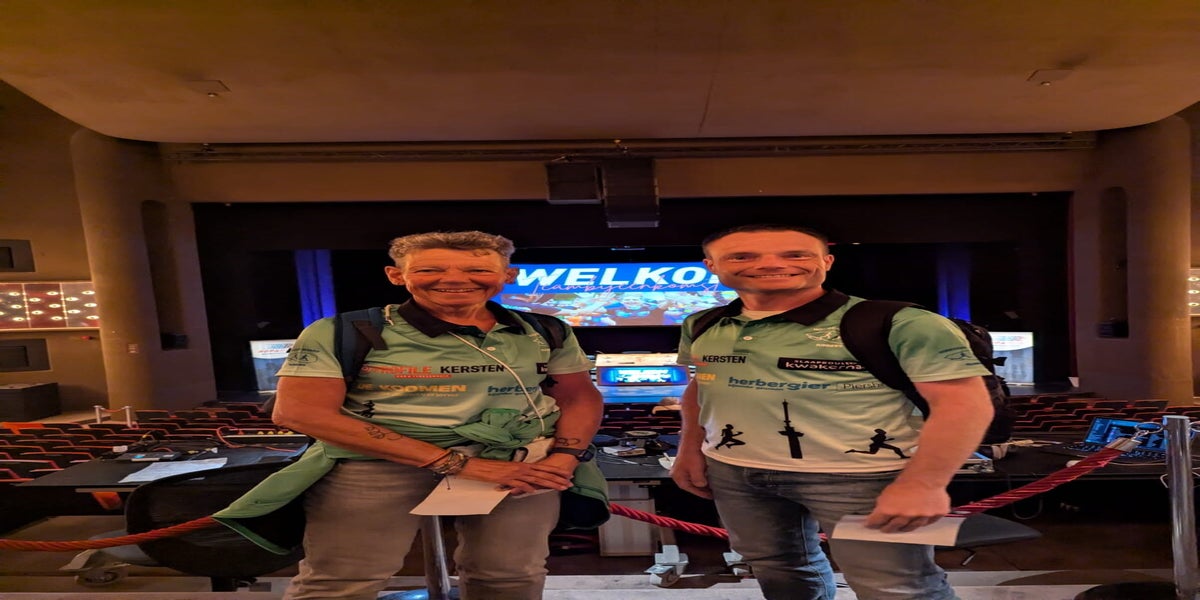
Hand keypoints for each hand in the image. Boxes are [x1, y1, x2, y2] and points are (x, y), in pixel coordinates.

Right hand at [458, 456, 574, 495]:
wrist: (475, 465)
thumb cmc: (490, 468)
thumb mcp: (507, 471)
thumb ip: (518, 477)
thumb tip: (527, 485)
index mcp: (521, 465)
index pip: (542, 469)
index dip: (555, 472)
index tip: (566, 475)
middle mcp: (520, 468)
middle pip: (542, 473)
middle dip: (557, 479)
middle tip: (569, 483)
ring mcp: (514, 473)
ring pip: (535, 478)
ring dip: (548, 483)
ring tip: (560, 487)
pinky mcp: (506, 478)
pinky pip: (518, 483)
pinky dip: (527, 486)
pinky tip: (535, 490)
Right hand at [669, 448, 711, 498]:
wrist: (691, 440)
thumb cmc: (691, 454)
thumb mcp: (696, 472)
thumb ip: (699, 483)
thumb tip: (702, 485)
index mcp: (678, 478)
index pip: (691, 490)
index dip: (702, 494)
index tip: (710, 496)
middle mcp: (678, 474)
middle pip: (692, 485)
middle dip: (702, 488)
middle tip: (712, 491)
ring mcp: (682, 468)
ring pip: (694, 478)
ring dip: (702, 480)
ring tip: (712, 483)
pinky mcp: (687, 462)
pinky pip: (695, 472)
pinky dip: (701, 474)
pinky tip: (708, 473)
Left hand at [864, 480, 949, 532]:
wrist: (927, 475)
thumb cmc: (907, 478)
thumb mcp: (888, 491)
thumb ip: (884, 504)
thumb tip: (880, 512)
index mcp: (889, 509)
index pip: (876, 521)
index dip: (872, 523)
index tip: (870, 525)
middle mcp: (904, 516)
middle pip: (893, 527)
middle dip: (888, 528)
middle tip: (885, 529)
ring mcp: (920, 517)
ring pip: (911, 527)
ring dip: (905, 527)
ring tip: (902, 527)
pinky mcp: (934, 515)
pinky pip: (927, 523)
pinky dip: (923, 521)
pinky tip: (920, 520)